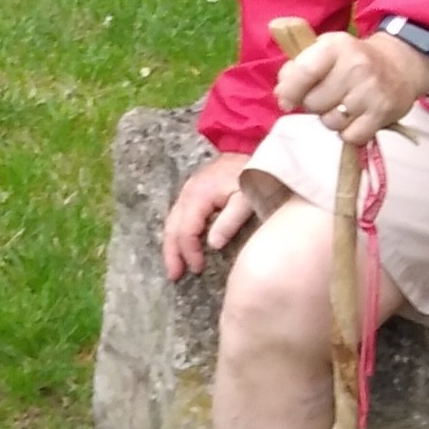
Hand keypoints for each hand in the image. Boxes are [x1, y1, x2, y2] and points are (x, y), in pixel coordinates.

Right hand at [162, 155, 261, 281]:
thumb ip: (230, 221)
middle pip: (172, 227)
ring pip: (172, 221)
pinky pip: (180, 216)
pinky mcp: (194, 190)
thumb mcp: (247, 199)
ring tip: (175, 266)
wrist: (257, 151)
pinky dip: (178, 233)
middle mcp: (188, 192)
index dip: (189, 252)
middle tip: (174, 276)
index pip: (187, 230)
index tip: (198, 270)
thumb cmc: (254, 177)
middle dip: (172, 253)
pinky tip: (183, 246)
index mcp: (199, 195)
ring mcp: (189, 190)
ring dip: (172, 245)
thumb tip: (213, 245)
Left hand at [279, 27, 428, 147]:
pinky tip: (355, 118)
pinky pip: (350, 136)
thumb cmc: (354, 59)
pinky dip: (349, 133)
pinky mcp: (382, 113)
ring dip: (331, 119)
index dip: (289, 90)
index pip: (304, 72)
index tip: (286, 100)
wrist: (401, 65)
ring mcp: (370, 91)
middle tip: (327, 96)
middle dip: (314, 104)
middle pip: (313, 103)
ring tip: (343, 105)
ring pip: (330, 122)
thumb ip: (299, 68)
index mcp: (336, 47)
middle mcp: (355, 66)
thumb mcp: (326, 50)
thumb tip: (282, 94)